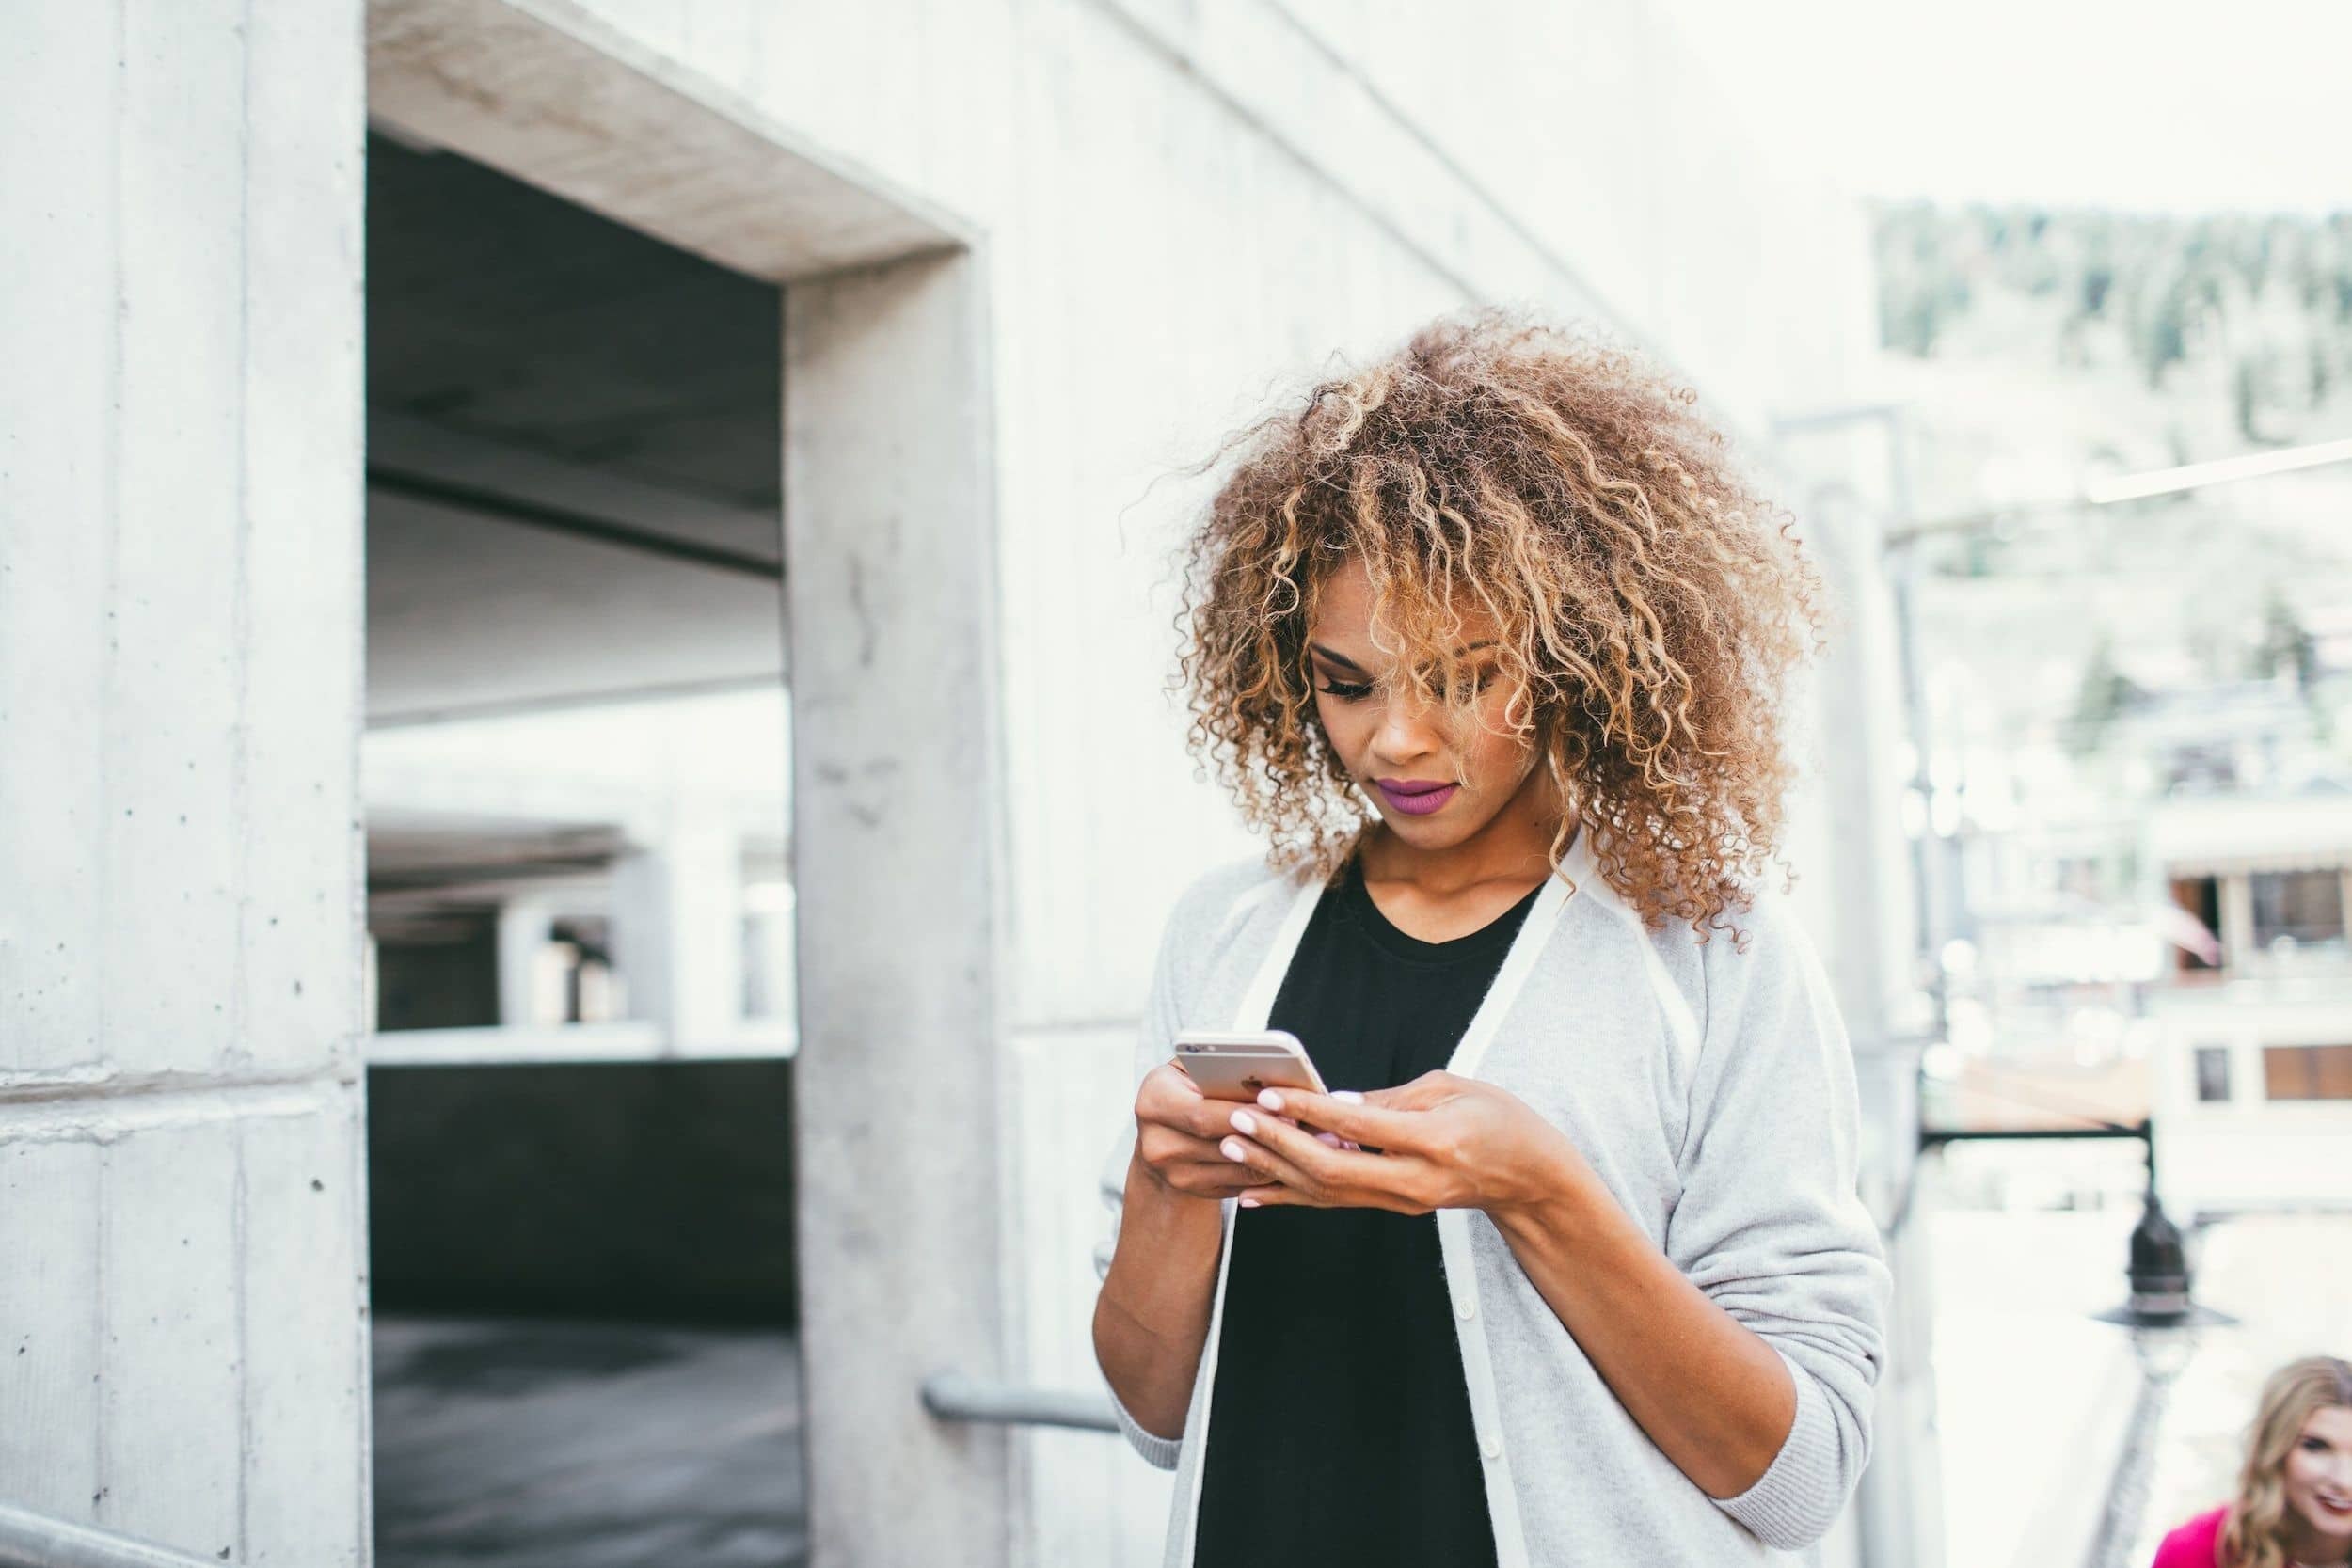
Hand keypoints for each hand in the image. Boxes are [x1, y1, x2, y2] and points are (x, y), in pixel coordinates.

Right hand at [1130, 1061, 1315, 1201]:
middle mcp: (1156, 1143)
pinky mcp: (1191, 1190)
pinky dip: (1264, 1171)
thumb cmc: (1186, 1088)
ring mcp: (1173, 1173)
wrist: (1163, 1131)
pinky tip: (1285, 1157)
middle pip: (1222, 1143)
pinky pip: (1238, 1184)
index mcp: (1153, 1101)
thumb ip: (1218, 1069)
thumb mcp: (1191, 1069)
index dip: (1243, 1112)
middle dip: (1264, 1133)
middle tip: (1298, 1122)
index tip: (1276, 1105)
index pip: (1202, 1113)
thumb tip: (1267, 1076)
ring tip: (1300, 1139)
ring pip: (1235, 1168)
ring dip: (1271, 1155)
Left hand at [1214, 1071, 1588, 1215]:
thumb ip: (1392, 1098)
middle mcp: (1415, 1180)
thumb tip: (1336, 1102)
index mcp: (1434, 1141)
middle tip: (1238, 1120)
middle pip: (1333, 1169)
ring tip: (1232, 1147)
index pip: (1359, 1126)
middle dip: (1279, 1144)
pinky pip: (1334, 1204)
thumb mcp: (1452, 1088)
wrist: (1529, 1177)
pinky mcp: (1394, 1208)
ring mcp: (1403, 1202)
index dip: (1310, 1110)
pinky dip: (1290, 1195)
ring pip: (1327, 1193)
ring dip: (1275, 1170)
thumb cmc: (1499, 1119)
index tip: (1270, 1093)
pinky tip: (1254, 1190)